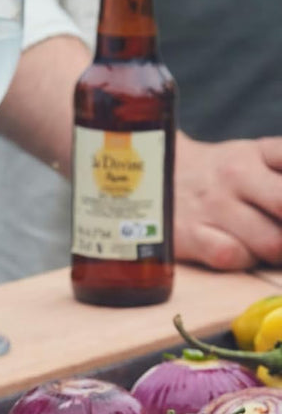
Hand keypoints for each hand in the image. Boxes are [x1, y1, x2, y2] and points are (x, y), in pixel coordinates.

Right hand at [175, 133, 281, 268]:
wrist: (145, 177)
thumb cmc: (217, 175)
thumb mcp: (254, 158)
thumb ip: (281, 172)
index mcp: (258, 152)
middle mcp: (236, 174)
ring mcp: (212, 206)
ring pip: (270, 240)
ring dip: (280, 251)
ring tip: (274, 247)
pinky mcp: (190, 235)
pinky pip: (232, 256)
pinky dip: (247, 260)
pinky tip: (244, 253)